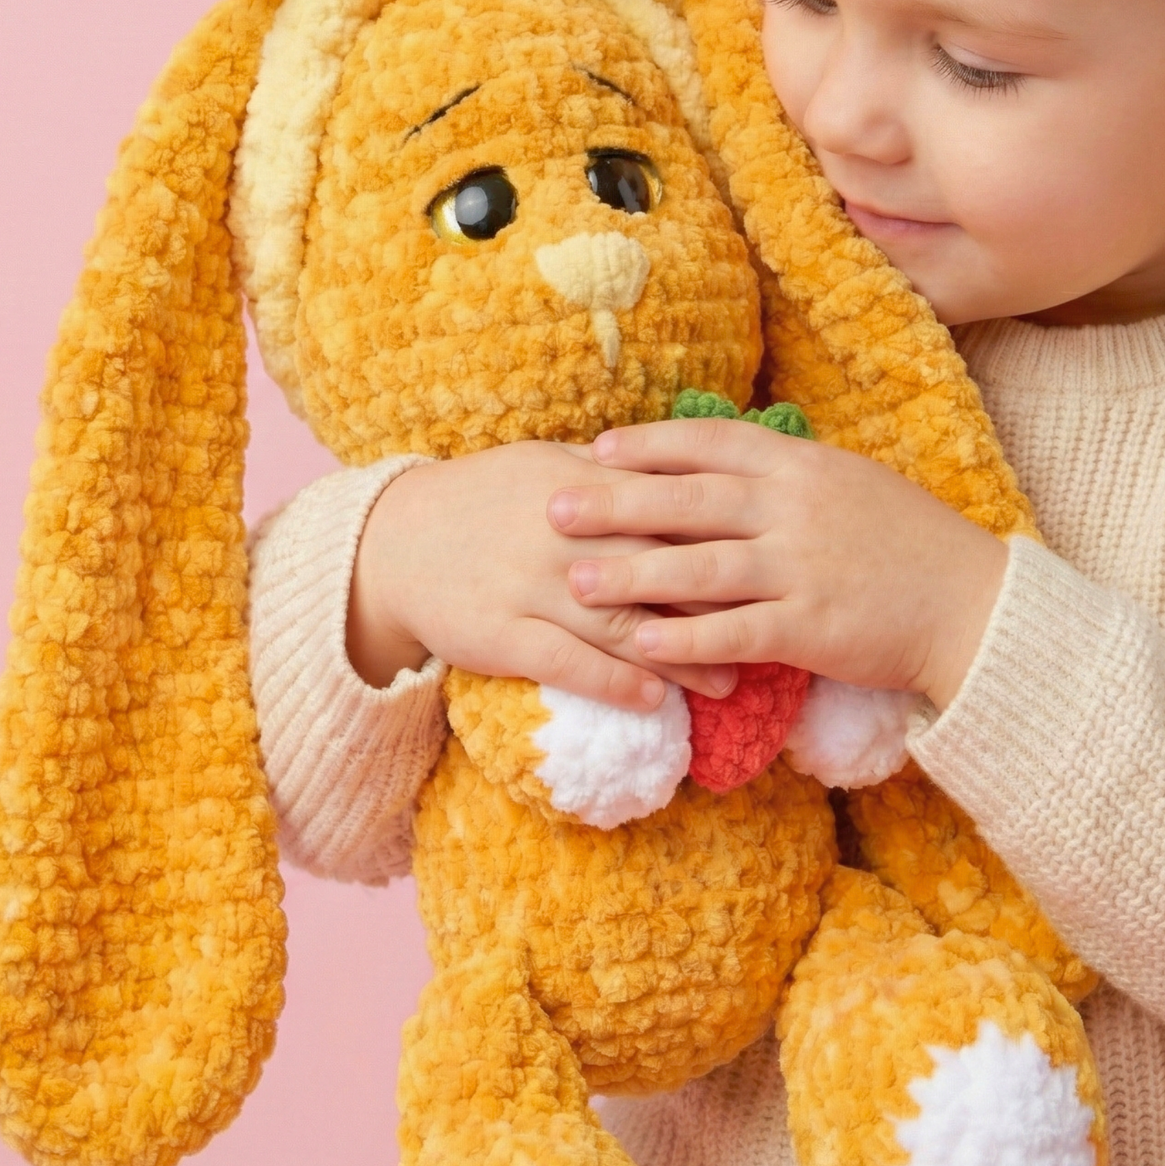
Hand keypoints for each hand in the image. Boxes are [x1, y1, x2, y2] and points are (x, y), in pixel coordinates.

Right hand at [347, 442, 740, 711]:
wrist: (393, 542)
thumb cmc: (478, 499)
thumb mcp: (541, 464)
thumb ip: (608, 472)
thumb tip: (679, 468)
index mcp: (577, 486)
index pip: (664, 508)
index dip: (721, 537)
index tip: (768, 563)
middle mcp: (561, 535)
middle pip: (657, 568)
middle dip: (719, 602)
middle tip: (771, 631)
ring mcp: (532, 587)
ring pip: (622, 624)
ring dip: (683, 656)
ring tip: (731, 684)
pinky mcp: (504, 634)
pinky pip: (571, 663)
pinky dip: (617, 682)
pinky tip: (656, 700)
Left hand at [549, 418, 1009, 710]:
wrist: (972, 603)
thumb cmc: (901, 540)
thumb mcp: (843, 482)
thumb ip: (779, 471)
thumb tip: (711, 457)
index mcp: (800, 466)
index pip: (712, 444)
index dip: (650, 445)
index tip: (597, 448)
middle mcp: (795, 508)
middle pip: (689, 500)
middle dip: (616, 503)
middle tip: (553, 508)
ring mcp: (803, 568)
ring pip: (701, 566)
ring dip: (633, 574)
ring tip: (575, 581)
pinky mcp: (813, 626)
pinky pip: (736, 631)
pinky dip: (685, 639)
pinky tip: (638, 645)